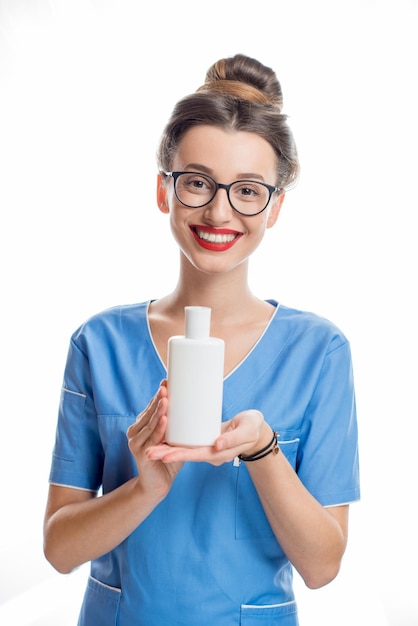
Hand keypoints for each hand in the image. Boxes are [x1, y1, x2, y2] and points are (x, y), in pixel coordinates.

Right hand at [127, 381, 182, 494]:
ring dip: (158, 410)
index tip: (167, 381)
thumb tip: (197, 406)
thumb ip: (178, 425)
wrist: (157, 484)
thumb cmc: (168, 459)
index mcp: (142, 425)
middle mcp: (135, 431)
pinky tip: (164, 419)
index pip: (151, 406)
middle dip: (159, 399)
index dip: (158, 394)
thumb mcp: (173, 438)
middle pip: (149, 412)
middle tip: (167, 386)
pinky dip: (159, 428)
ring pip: (150, 422)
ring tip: (166, 398)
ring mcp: (136, 442)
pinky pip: (153, 438)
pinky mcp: (141, 453)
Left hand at [146, 409, 267, 465]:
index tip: (163, 456)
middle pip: (185, 455)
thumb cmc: (253, 429)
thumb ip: (232, 439)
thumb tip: (217, 445)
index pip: (196, 455)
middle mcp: (211, 453)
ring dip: (167, 449)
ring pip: (184, 449)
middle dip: (166, 454)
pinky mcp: (206, 441)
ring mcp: (208, 448)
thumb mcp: (246, 432)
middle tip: (147, 453)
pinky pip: (188, 443)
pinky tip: (163, 437)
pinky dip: (176, 441)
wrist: (257, 431)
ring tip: (149, 448)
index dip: (179, 455)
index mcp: (219, 453)